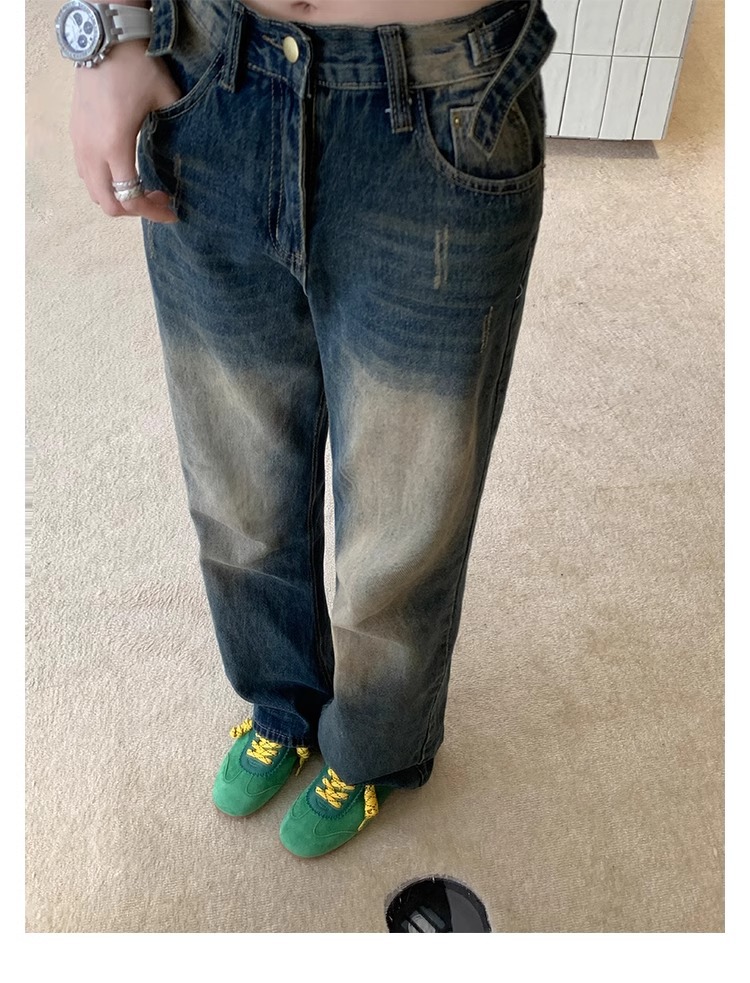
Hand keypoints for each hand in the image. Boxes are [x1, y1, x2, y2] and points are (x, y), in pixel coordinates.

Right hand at [71, 39, 180, 221]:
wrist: (104, 40)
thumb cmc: (136, 68)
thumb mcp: (167, 100)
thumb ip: (179, 130)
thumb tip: (194, 151)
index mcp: (115, 146)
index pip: (130, 198)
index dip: (153, 213)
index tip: (172, 211)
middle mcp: (92, 150)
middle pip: (107, 204)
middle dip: (135, 210)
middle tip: (158, 199)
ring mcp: (80, 142)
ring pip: (93, 191)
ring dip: (118, 197)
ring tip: (143, 185)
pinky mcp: (76, 134)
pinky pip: (85, 173)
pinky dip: (104, 183)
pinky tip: (124, 170)